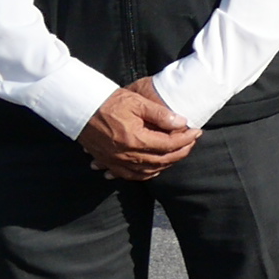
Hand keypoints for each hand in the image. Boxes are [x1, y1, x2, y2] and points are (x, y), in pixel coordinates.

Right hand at [78, 81, 199, 180]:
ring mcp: (116, 162)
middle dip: (181, 152)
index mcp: (135, 139)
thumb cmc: (109, 102)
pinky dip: (145, 174)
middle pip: (161, 160)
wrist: (80, 109)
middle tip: (191, 142)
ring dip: (165, 165)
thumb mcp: (137, 102)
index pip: (169, 145)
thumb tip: (182, 123)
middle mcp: (126, 155)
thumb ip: (161, 114)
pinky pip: (129, 175)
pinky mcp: (107, 163)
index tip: (197, 131)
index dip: (186, 139)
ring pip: (147, 171)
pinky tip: (153, 169)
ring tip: (177, 153)